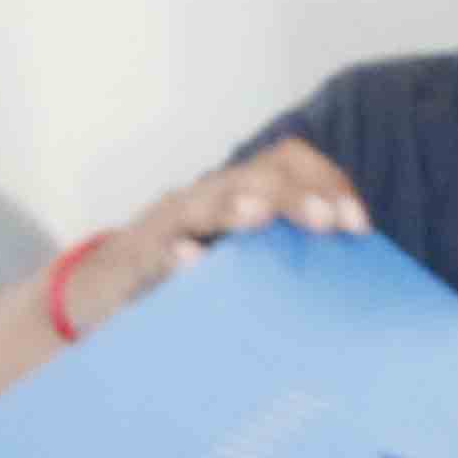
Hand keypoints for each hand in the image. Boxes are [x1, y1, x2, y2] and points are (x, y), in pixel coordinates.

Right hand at [69, 135, 369, 329]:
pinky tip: (191, 261)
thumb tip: (349, 275)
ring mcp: (168, 225)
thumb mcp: (238, 262)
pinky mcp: (134, 260)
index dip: (327, 182)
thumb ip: (280, 257)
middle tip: (327, 223)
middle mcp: (206, 200)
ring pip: (207, 202)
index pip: (288, 163)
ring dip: (235, 207)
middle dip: (295, 196)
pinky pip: (155, 252)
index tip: (359, 225)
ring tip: (259, 215)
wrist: (98, 294)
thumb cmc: (183, 280)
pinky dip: (174, 254)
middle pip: (257, 175)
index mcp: (238, 197)